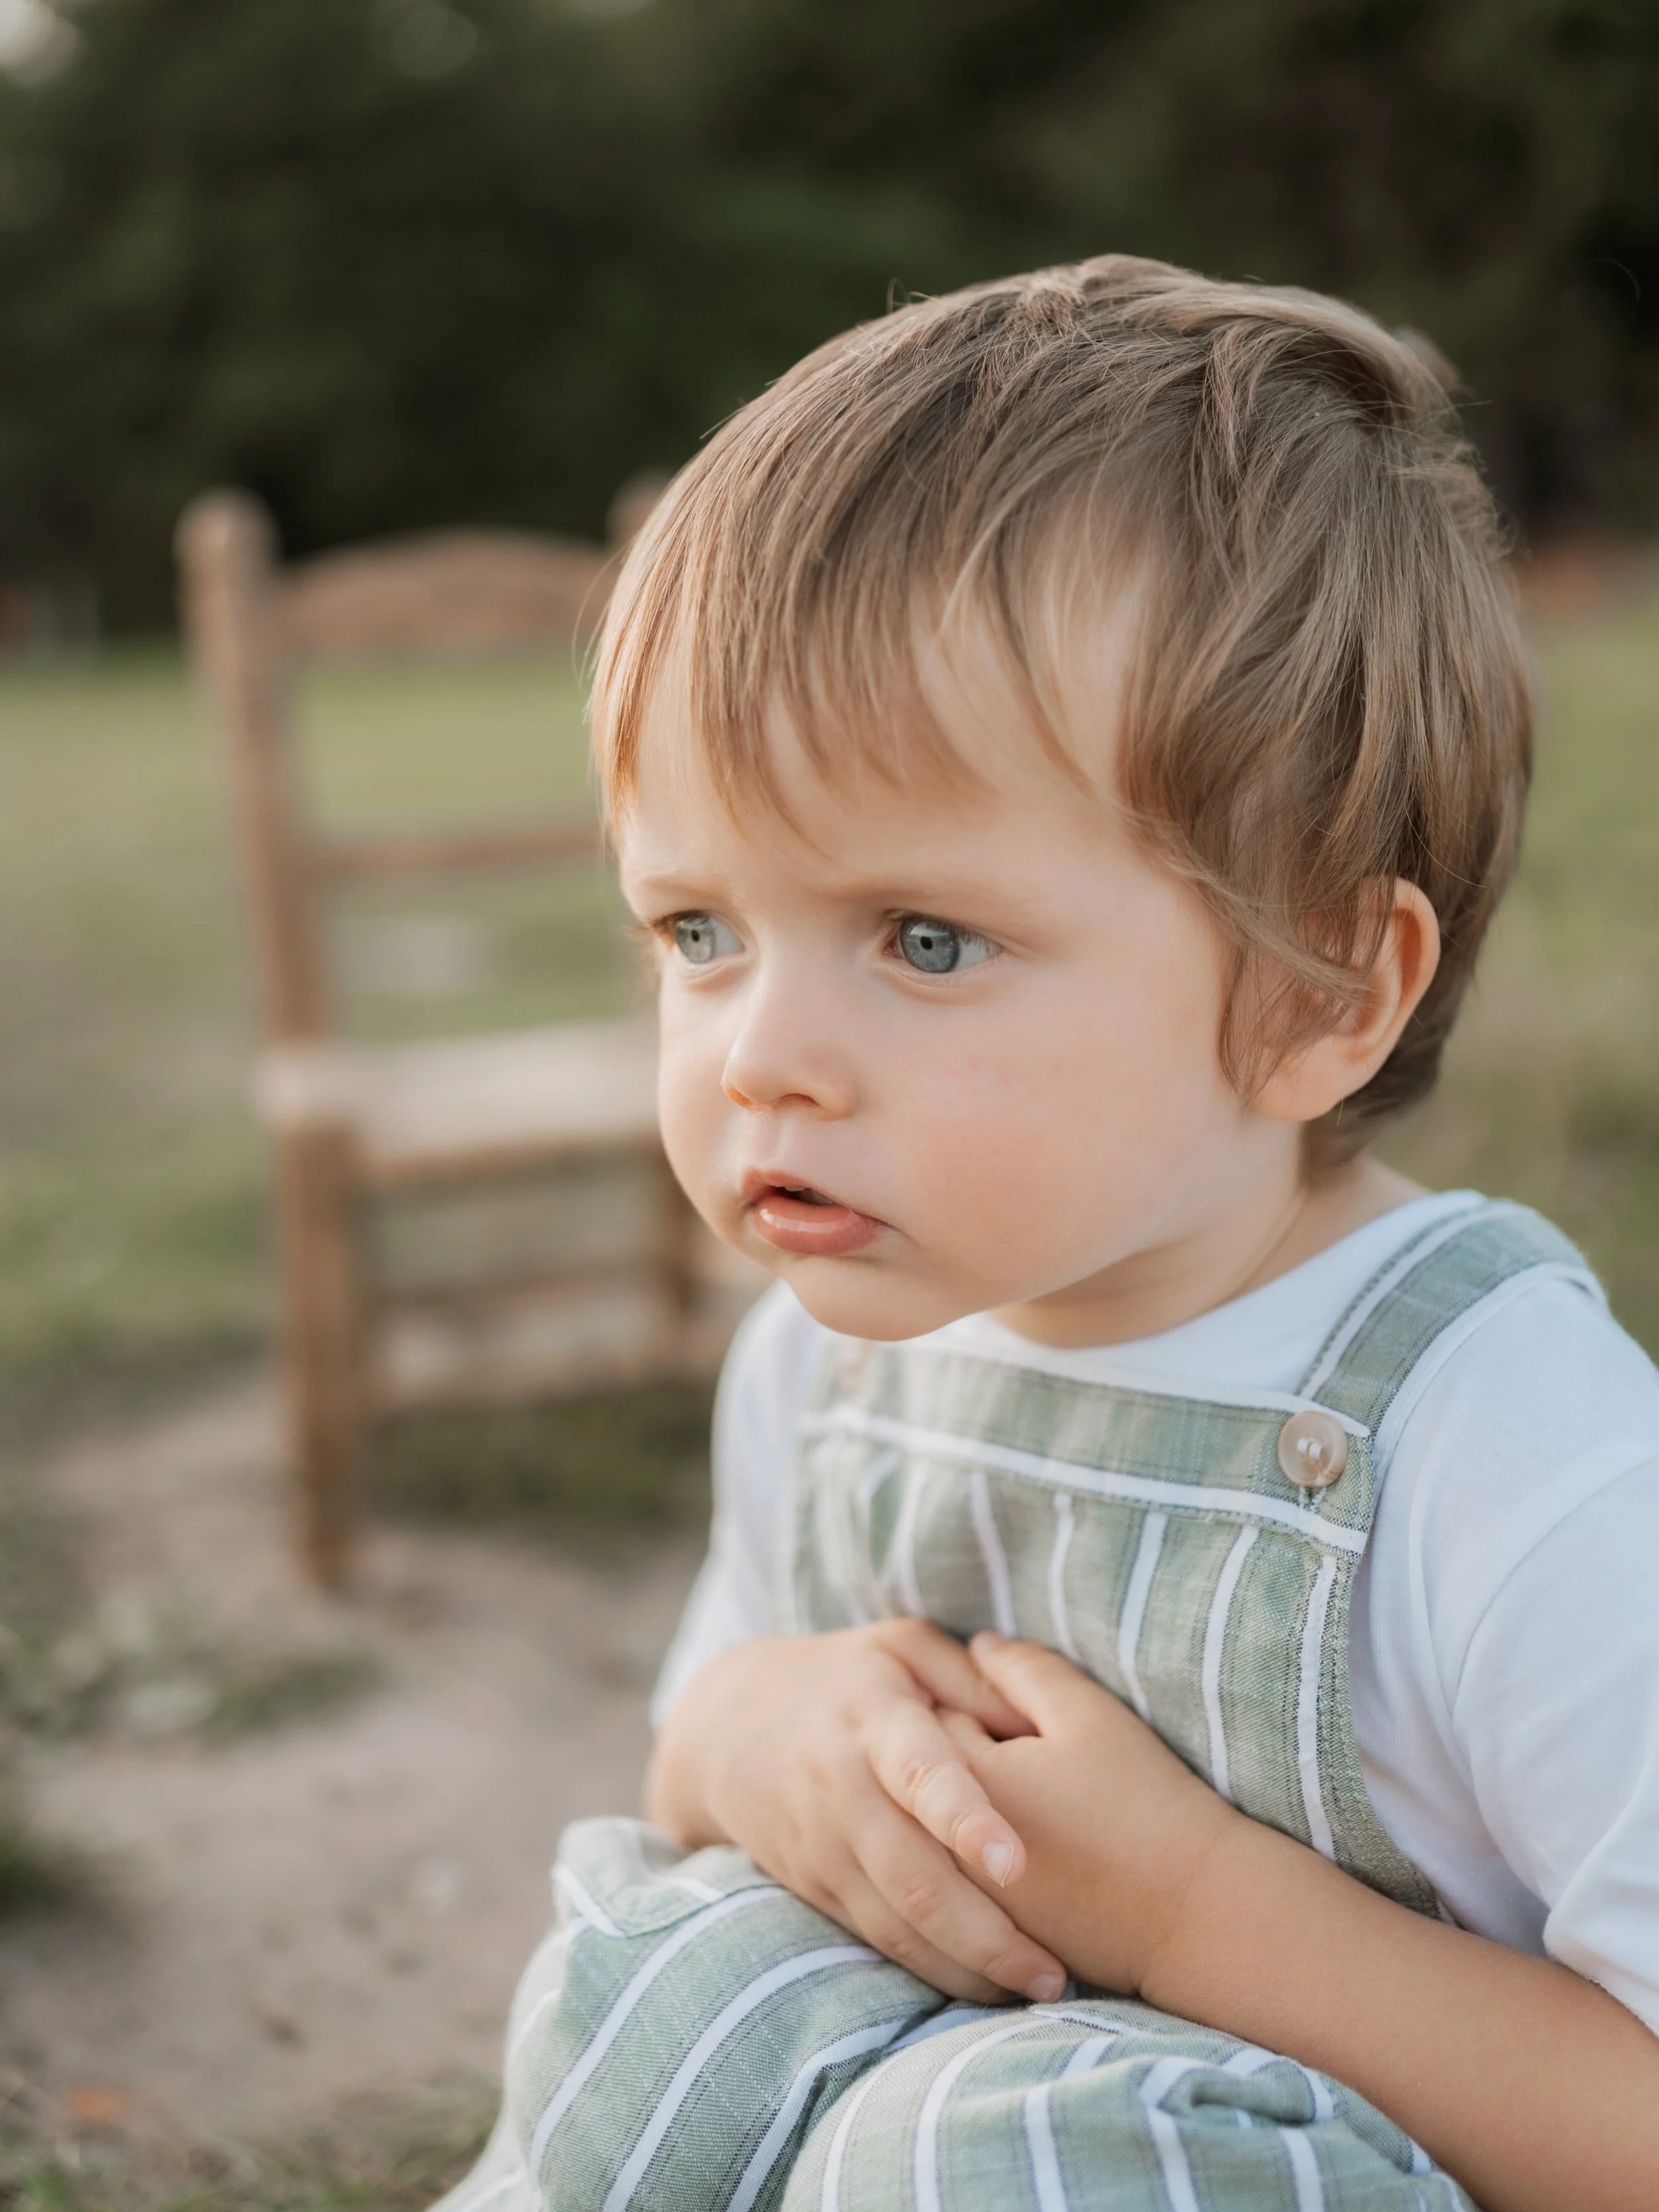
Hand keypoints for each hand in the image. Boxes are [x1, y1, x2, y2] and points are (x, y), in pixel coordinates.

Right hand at [646, 1621, 1069, 2003]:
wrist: (728, 1725)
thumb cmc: (848, 1677)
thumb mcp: (904, 1647)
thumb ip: (974, 1678)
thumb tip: (1043, 1722)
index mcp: (876, 1722)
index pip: (920, 1773)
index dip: (964, 1818)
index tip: (1015, 1863)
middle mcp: (846, 1792)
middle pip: (914, 1878)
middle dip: (987, 1935)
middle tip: (1055, 1975)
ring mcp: (827, 1848)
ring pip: (897, 1926)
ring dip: (968, 1968)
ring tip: (1038, 1989)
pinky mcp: (818, 1888)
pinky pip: (878, 1941)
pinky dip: (933, 1971)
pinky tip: (989, 1986)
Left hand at [939, 1631, 1239, 1999]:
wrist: (1194, 1917)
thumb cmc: (1146, 1806)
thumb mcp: (1090, 1716)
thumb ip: (1025, 1670)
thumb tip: (978, 1645)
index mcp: (967, 1783)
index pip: (934, 1719)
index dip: (979, 1706)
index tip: (1021, 1719)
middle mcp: (948, 1851)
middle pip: (921, 1785)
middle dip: (956, 1765)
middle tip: (1027, 1763)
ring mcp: (966, 1905)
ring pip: (935, 1841)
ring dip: (959, 1819)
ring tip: (1032, 1810)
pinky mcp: (992, 1941)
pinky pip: (961, 1888)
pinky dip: (979, 1867)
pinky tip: (1034, 1859)